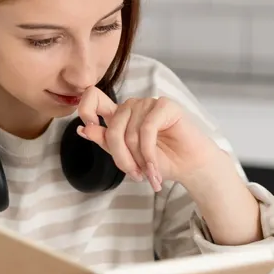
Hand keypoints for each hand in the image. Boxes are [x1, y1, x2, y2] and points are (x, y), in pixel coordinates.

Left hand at [75, 87, 224, 191]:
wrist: (189, 167)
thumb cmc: (160, 161)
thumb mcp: (127, 156)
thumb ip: (106, 141)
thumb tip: (83, 129)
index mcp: (118, 115)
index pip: (93, 97)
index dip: (85, 108)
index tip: (89, 127)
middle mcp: (131, 106)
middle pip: (112, 128)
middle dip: (121, 158)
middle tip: (134, 175)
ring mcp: (147, 103)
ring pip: (129, 133)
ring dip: (138, 159)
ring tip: (149, 174)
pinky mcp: (164, 105)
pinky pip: (146, 130)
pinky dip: (149, 154)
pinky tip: (155, 168)